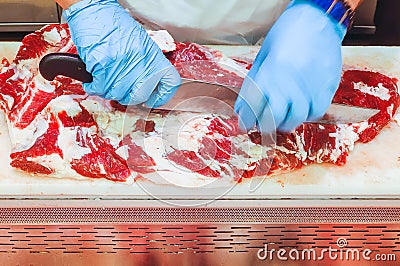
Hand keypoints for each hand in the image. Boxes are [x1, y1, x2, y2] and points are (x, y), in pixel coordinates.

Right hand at [63, 0, 180, 106]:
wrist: (94, 8)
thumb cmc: (114, 23)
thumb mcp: (140, 42)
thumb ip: (145, 63)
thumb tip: (145, 84)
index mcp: (152, 54)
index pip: (169, 82)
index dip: (162, 96)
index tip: (153, 100)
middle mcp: (140, 60)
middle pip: (141, 94)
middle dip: (130, 98)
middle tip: (123, 92)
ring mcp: (122, 63)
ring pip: (118, 94)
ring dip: (109, 92)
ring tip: (105, 83)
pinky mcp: (103, 64)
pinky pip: (100, 87)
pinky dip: (94, 87)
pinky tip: (93, 81)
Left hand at [234, 1, 346, 133]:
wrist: (317, 19)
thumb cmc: (286, 36)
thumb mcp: (263, 57)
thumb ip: (253, 84)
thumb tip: (242, 109)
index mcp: (270, 72)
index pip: (254, 107)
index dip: (248, 119)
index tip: (246, 124)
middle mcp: (290, 81)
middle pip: (275, 118)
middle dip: (266, 124)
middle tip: (264, 122)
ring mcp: (311, 85)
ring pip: (297, 117)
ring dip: (287, 120)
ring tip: (283, 114)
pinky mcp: (327, 86)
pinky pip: (316, 110)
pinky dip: (306, 113)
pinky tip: (301, 105)